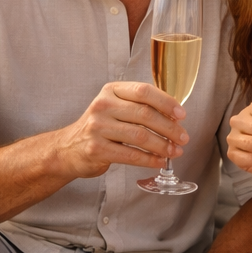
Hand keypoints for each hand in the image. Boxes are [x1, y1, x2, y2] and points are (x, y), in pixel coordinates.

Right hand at [53, 81, 188, 179]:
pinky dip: (149, 160)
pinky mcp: (97, 149)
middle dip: (169, 127)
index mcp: (111, 91)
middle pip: (144, 114)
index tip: (181, 114)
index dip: (166, 102)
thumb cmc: (99, 128)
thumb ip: (139, 107)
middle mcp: (103, 105)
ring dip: (162, 145)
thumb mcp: (114, 108)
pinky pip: (130, 154)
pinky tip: (159, 162)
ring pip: (139, 136)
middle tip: (183, 138)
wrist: (68, 148)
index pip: (143, 91)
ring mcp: (98, 127)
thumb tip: (173, 116)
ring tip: (175, 152)